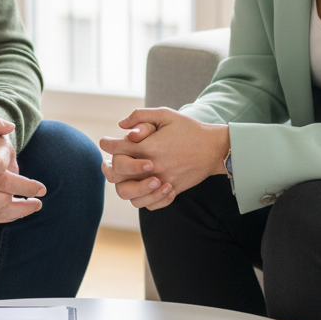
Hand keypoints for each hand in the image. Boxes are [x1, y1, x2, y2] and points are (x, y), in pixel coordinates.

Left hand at [99, 108, 229, 209]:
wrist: (215, 148)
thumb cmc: (189, 129)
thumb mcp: (165, 114)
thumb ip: (140, 116)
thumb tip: (121, 125)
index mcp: (149, 147)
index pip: (117, 148)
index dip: (107, 144)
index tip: (105, 141)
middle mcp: (153, 167)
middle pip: (118, 174)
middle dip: (110, 166)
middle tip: (110, 161)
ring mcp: (162, 181)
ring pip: (131, 195)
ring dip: (125, 185)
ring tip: (126, 177)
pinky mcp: (172, 191)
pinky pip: (150, 205)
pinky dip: (144, 199)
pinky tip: (144, 188)